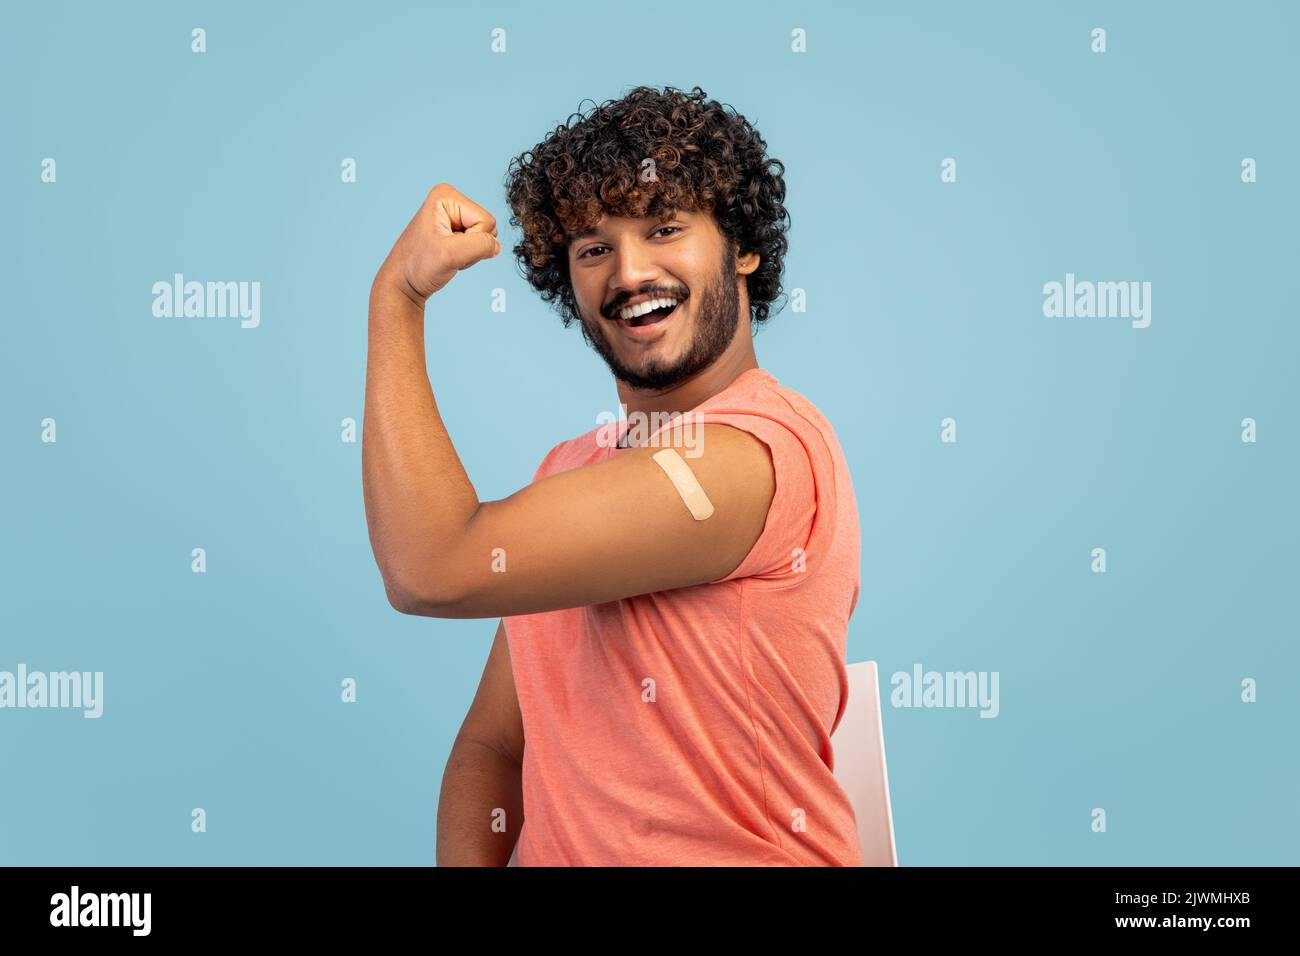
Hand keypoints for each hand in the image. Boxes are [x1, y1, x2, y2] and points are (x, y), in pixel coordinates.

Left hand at [375, 183, 499, 305]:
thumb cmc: (418, 266)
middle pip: (488, 226)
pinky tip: (449, 257)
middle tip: (448, 253)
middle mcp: (450, 200)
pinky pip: (479, 243)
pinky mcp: (455, 228)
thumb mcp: (450, 255)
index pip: (486, 220)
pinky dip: (468, 256)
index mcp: (447, 195)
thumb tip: (496, 246)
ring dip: (471, 253)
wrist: (403, 283)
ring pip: (485, 236)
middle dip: (472, 246)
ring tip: (447, 255)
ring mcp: (453, 214)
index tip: (447, 247)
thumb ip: (480, 245)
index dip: (472, 240)